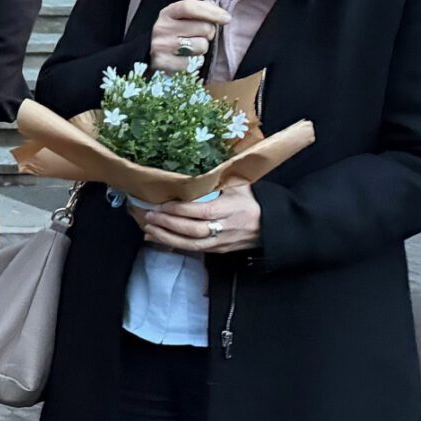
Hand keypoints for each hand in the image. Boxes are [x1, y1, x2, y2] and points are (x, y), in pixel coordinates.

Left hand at [138, 181, 260, 254]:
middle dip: (169, 224)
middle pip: (194, 230)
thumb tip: (190, 169)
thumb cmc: (251, 201)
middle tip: (149, 215)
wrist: (272, 225)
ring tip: (148, 228)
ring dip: (167, 237)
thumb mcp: (239, 186)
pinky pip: (195, 250)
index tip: (162, 203)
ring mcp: (223, 242)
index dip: (182, 209)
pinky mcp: (219, 251)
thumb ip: (217, 181)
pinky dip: (174, 245)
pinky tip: (157, 238)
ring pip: (192, 244)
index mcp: (233, 209)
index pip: (204, 211)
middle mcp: (227, 228)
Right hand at [149, 0, 229, 74]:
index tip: (227, 18)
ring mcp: (162, 46)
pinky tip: (186, 58)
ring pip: (202, 46)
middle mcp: (162, 28)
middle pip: (204, 28)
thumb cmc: (175, 33)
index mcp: (168, 13)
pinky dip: (195, 61)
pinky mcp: (164, 63)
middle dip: (208, 33)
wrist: (151, 54)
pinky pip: (195, 62)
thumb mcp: (183, 17)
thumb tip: (222, 14)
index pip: (190, 7)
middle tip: (200, 36)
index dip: (211, 12)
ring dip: (202, 48)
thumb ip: (201, 10)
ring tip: (191, 48)